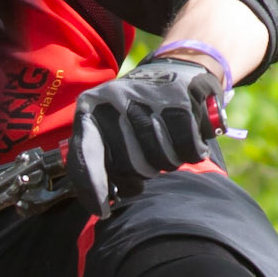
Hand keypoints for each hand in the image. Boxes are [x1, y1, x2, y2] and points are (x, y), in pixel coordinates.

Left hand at [66, 56, 225, 215]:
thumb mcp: (110, 128)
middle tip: (147, 157)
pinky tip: (189, 141)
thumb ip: (100, 161)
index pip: (86, 155)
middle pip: (129, 165)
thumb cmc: (137, 112)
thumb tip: (102, 204)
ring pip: (160, 160)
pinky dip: (191, 153)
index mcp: (89, 109)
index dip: (93, 187)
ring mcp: (146, 95)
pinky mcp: (179, 96)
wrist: (176, 67)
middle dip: (141, 172)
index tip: (103, 210)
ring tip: (166, 142)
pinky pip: (186, 149)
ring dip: (168, 162)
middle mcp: (113, 99)